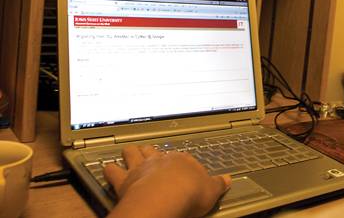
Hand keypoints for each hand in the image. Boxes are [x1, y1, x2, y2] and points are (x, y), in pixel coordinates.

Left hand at [104, 145, 230, 217]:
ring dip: (130, 153)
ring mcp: (141, 168)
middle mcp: (160, 160)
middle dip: (151, 151)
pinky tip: (108, 169)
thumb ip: (218, 184)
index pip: (181, 157)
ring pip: (132, 152)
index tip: (182, 167)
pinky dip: (110, 170)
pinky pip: (112, 170)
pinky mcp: (124, 180)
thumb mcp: (211, 191)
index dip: (180, 162)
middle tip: (151, 154)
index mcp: (182, 160)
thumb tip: (228, 179)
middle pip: (154, 149)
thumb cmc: (188, 195)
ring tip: (128, 154)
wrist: (163, 201)